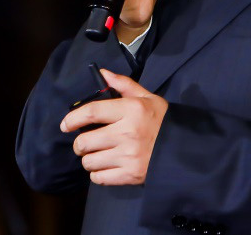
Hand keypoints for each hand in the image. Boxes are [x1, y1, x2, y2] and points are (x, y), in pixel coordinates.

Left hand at [60, 69, 167, 185]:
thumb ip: (124, 84)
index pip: (91, 112)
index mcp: (130, 110)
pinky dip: (97, 174)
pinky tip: (105, 167)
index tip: (65, 125)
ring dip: (89, 160)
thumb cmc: (162, 120)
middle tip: (84, 144)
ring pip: (90, 162)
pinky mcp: (131, 175)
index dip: (72, 118)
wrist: (184, 148)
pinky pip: (100, 178)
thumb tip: (102, 73)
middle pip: (85, 142)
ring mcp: (128, 156)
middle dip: (79, 144)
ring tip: (96, 156)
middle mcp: (127, 133)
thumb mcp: (147, 97)